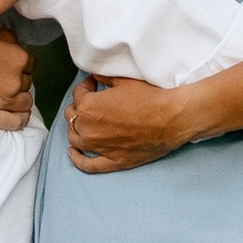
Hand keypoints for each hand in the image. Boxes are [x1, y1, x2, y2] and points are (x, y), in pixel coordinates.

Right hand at [0, 26, 37, 134]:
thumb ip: (7, 38)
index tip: (7, 68)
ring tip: (5, 98)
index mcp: (17, 57)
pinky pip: (17, 123)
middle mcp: (15, 80)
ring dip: (18, 100)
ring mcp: (4, 100)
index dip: (18, 66)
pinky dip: (20, 119)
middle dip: (16, 82)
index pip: (29, 65)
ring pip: (24, 103)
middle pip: (26, 84)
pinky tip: (15, 115)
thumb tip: (15, 45)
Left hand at [63, 73, 207, 170]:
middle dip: (80, 107)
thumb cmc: (149, 98)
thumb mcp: (124, 81)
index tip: (94, 84)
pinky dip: (78, 160)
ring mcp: (99, 148)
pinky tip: (73, 154)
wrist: (170, 118)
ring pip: (75, 139)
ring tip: (82, 123)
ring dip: (76, 129)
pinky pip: (88, 165)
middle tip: (92, 101)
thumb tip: (96, 77)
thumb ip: (105, 79)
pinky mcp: (112, 161)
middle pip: (72, 117)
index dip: (86, 86)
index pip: (78, 94)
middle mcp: (88, 129)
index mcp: (88, 107)